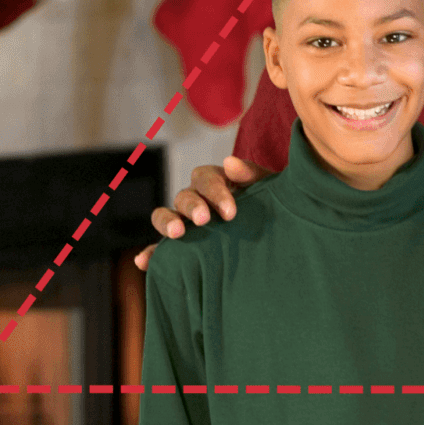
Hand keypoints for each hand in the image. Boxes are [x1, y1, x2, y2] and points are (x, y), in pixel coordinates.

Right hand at [131, 156, 271, 269]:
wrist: (279, 236)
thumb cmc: (273, 207)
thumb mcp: (270, 189)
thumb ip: (253, 174)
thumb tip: (229, 162)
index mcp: (217, 182)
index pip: (205, 178)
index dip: (215, 192)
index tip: (230, 212)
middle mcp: (197, 199)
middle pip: (184, 196)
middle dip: (192, 207)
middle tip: (203, 220)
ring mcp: (185, 221)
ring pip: (165, 215)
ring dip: (167, 223)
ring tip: (176, 235)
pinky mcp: (181, 246)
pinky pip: (160, 248)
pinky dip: (151, 253)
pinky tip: (143, 262)